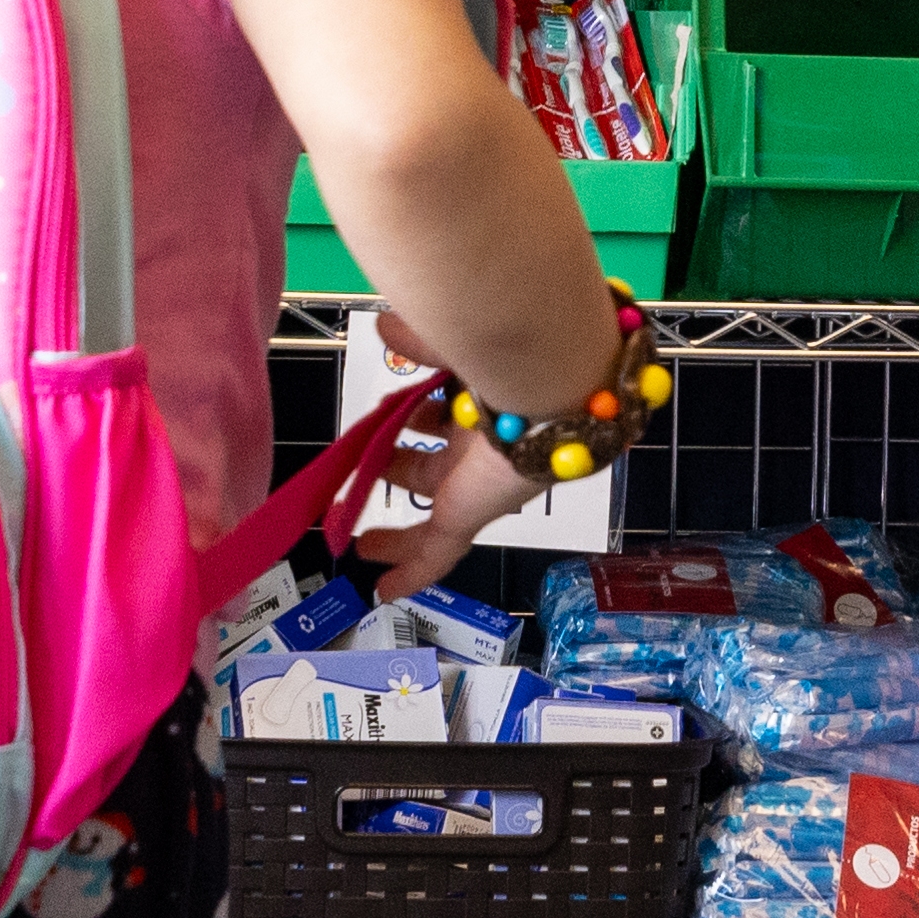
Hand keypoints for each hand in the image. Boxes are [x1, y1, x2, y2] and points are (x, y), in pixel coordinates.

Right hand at [323, 346, 551, 560]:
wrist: (553, 380)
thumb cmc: (504, 349)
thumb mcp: (452, 342)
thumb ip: (419, 341)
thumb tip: (386, 326)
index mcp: (480, 400)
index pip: (441, 417)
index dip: (409, 418)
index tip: (383, 411)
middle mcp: (482, 446)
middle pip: (434, 469)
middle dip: (396, 468)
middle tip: (365, 466)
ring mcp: (477, 484)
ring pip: (435, 515)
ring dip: (398, 529)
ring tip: (365, 540)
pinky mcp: (471, 513)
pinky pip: (439, 552)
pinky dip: (411, 573)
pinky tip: (384, 591)